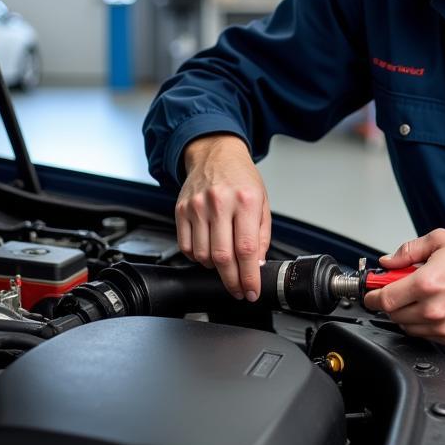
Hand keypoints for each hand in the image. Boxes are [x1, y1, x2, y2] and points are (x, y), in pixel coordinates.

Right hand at [175, 134, 270, 300]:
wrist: (215, 154)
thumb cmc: (241, 177)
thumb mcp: (262, 201)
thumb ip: (262, 234)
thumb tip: (258, 264)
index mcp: (246, 201)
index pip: (247, 249)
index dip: (249, 276)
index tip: (251, 290)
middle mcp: (219, 203)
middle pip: (223, 257)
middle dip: (232, 281)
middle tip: (239, 290)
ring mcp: (197, 207)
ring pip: (203, 256)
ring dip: (215, 269)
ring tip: (225, 265)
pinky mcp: (181, 211)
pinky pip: (186, 246)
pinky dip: (197, 258)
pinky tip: (208, 252)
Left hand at [363, 229, 444, 344]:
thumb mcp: (439, 240)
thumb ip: (408, 251)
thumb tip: (387, 262)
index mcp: (427, 283)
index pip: (385, 298)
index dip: (372, 294)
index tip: (371, 291)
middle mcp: (434, 308)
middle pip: (393, 314)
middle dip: (390, 300)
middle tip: (397, 288)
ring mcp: (443, 325)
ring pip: (406, 326)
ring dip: (404, 312)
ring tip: (418, 295)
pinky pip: (423, 335)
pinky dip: (420, 323)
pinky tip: (430, 306)